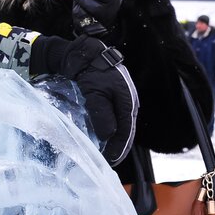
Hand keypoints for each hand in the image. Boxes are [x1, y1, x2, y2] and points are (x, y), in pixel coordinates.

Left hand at [50, 36, 137, 164]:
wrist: (86, 53)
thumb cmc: (91, 71)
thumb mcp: (95, 93)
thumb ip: (102, 114)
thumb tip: (109, 136)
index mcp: (127, 102)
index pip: (126, 132)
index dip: (118, 149)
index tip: (109, 161)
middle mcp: (128, 101)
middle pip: (126, 130)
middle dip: (118, 146)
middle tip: (107, 161)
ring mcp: (122, 98)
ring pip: (121, 124)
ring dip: (114, 138)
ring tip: (105, 151)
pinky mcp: (114, 96)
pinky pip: (115, 116)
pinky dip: (111, 128)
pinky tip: (103, 134)